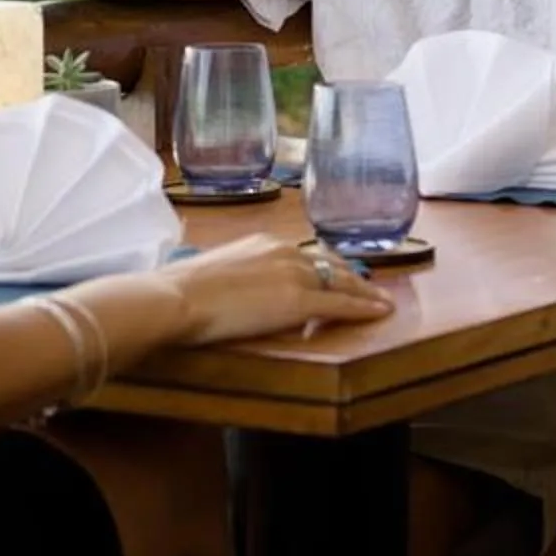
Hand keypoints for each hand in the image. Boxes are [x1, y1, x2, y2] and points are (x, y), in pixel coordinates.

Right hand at [86, 235, 393, 351]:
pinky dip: (365, 307)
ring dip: (364, 292)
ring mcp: (294, 274)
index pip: (306, 254)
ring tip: (380, 302)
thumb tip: (235, 293)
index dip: (326, 266)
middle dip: (352, 276)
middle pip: (330, 264)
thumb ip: (235, 278)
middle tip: (369, 288)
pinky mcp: (298, 301)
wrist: (174, 299)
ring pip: (342, 281)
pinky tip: (381, 312)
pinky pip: (342, 304)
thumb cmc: (179, 292)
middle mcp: (284, 251)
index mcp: (263, 243)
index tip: (337, 273)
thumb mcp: (214, 275)